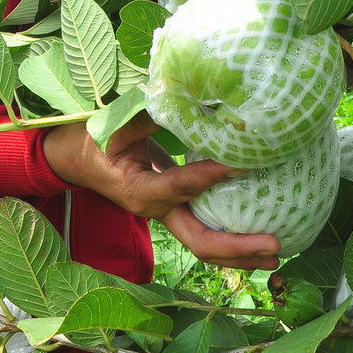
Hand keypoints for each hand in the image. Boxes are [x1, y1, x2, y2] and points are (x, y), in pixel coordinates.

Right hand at [43, 113, 280, 270]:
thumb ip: (151, 115)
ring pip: (205, 244)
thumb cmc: (94, 139)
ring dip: (240, 253)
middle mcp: (156, 210)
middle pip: (200, 241)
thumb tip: (187, 97)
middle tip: (276, 244)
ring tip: (278, 255)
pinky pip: (205, 231)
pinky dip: (232, 237)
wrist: (74, 159)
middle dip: (239, 247)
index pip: (183, 186)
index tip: (247, 163)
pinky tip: (259, 235)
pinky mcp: (174, 210)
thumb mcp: (116, 124)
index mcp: (139, 190)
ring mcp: (166, 215)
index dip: (215, 176)